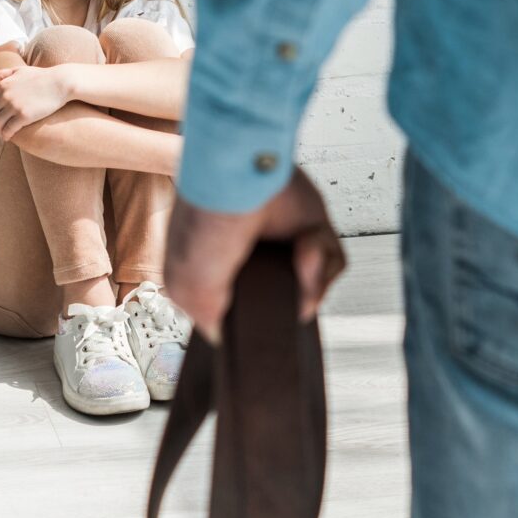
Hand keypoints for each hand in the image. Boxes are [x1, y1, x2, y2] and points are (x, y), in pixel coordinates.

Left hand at [0, 65, 74, 140]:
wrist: (61, 83)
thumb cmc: (43, 77)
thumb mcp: (22, 70)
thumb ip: (6, 73)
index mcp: (3, 85)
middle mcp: (5, 95)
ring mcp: (14, 106)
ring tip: (2, 134)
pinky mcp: (24, 116)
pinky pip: (8, 129)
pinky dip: (6, 135)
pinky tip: (8, 137)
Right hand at [165, 166, 347, 341]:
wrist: (242, 178)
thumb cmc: (206, 224)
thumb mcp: (186, 287)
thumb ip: (206, 319)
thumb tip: (225, 339)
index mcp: (216, 269)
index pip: (239, 309)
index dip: (250, 322)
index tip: (256, 329)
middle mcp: (251, 258)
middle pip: (279, 304)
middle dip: (283, 307)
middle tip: (280, 300)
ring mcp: (282, 245)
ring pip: (309, 289)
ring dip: (307, 281)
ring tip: (297, 259)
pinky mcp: (311, 229)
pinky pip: (332, 264)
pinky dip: (322, 263)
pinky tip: (305, 248)